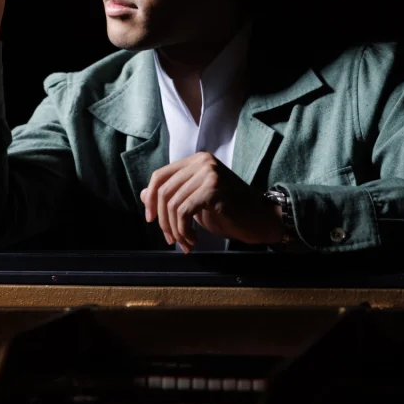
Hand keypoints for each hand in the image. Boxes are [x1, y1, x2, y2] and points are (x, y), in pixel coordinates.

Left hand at [140, 152, 284, 252]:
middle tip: (171, 240)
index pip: (160, 176)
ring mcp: (209, 173)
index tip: (151, 219)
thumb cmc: (230, 212)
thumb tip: (144, 194)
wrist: (260, 219)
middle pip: (164, 191)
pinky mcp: (213, 188)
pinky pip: (184, 211)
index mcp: (196, 161)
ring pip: (173, 204)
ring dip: (175, 230)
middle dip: (163, 220)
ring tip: (186, 242)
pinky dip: (184, 230)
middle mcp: (202, 162)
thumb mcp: (196, 202)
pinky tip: (193, 240)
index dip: (151, 199)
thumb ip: (173, 195)